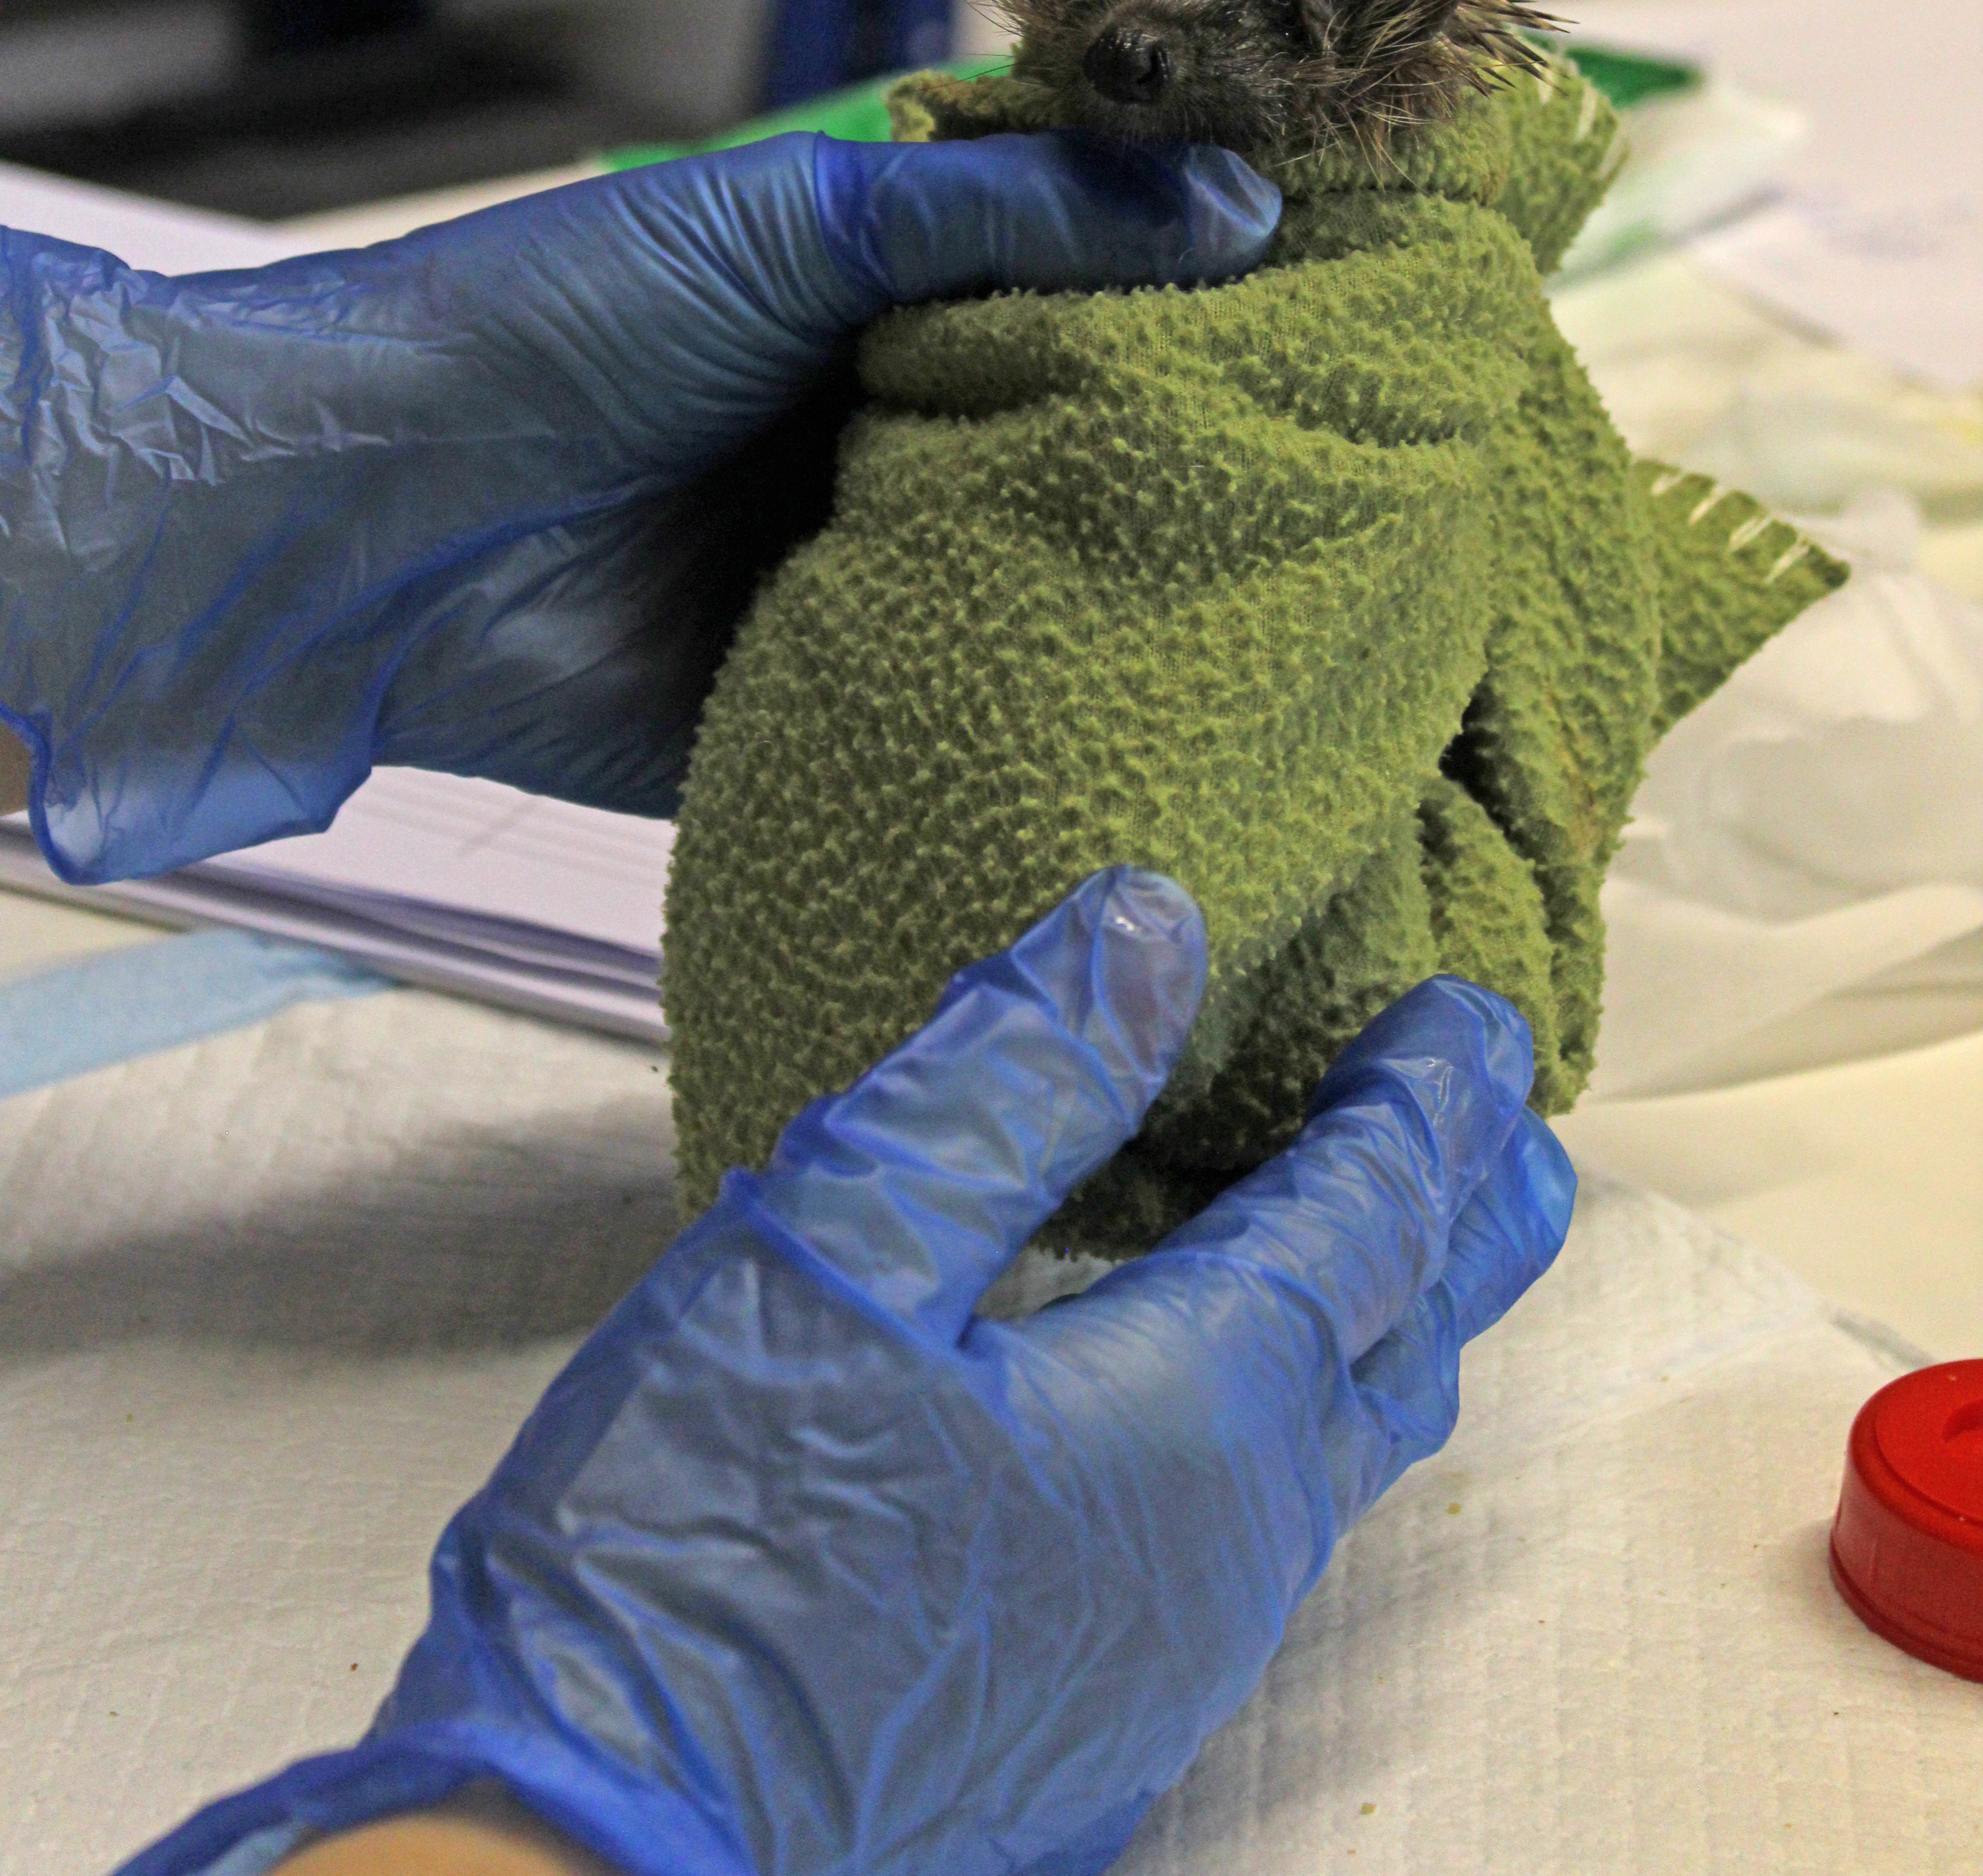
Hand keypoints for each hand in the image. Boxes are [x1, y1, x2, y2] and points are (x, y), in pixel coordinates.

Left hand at [0, 133, 1276, 879]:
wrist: (363, 529)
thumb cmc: (550, 324)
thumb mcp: (795, 225)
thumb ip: (1012, 212)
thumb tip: (1243, 204)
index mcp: (889, 285)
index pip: (1097, 269)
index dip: (1221, 273)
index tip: (1378, 288)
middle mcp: (900, 417)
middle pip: (1101, 423)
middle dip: (1221, 440)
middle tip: (1408, 456)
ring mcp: (879, 556)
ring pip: (1062, 563)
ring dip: (1161, 574)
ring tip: (1359, 578)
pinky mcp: (845, 692)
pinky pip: (982, 691)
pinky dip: (1064, 694)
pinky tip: (1207, 700)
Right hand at [124, 871, 1573, 1875]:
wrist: (593, 1858)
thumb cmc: (698, 1553)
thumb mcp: (830, 1248)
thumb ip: (1003, 1081)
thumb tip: (1149, 932)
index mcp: (1188, 1419)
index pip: (1366, 1220)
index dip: (1428, 1104)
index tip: (1475, 1019)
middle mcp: (1227, 1551)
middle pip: (1398, 1350)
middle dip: (1460, 1222)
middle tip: (1506, 1130)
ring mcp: (1174, 1657)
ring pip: (1338, 1458)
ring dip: (1380, 1328)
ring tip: (1388, 1249)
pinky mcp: (1101, 1717)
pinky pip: (1261, 1533)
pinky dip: (1294, 1419)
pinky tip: (1218, 1400)